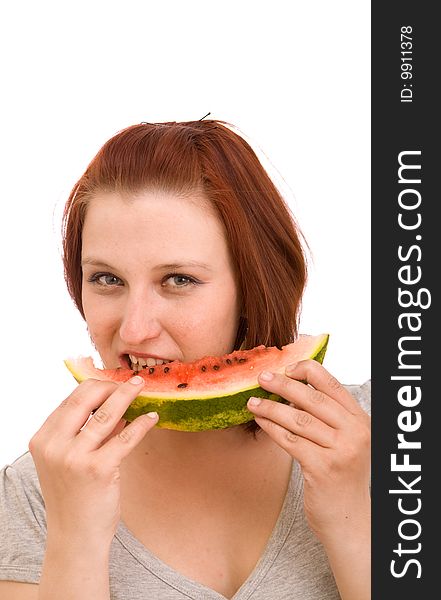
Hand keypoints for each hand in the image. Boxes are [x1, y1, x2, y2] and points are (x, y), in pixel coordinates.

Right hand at [29, 376, 157, 547]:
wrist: (75, 537)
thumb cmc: (74, 496)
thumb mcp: (67, 460)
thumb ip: (84, 432)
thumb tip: (114, 403)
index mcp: (42, 439)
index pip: (71, 400)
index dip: (96, 386)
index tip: (114, 381)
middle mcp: (53, 445)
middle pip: (85, 398)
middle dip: (111, 385)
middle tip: (131, 382)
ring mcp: (74, 457)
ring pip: (106, 413)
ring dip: (128, 396)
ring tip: (142, 388)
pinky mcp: (98, 469)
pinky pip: (125, 437)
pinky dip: (141, 424)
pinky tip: (152, 417)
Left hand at [247, 360, 370, 544]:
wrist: (350, 520)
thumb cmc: (341, 478)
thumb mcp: (344, 442)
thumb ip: (326, 418)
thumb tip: (291, 392)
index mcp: (360, 420)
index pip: (332, 385)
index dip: (307, 371)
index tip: (286, 367)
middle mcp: (355, 433)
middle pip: (312, 399)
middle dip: (283, 385)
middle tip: (262, 377)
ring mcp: (340, 451)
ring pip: (298, 419)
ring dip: (271, 407)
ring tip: (252, 401)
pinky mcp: (323, 468)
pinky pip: (290, 440)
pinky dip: (271, 428)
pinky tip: (259, 421)